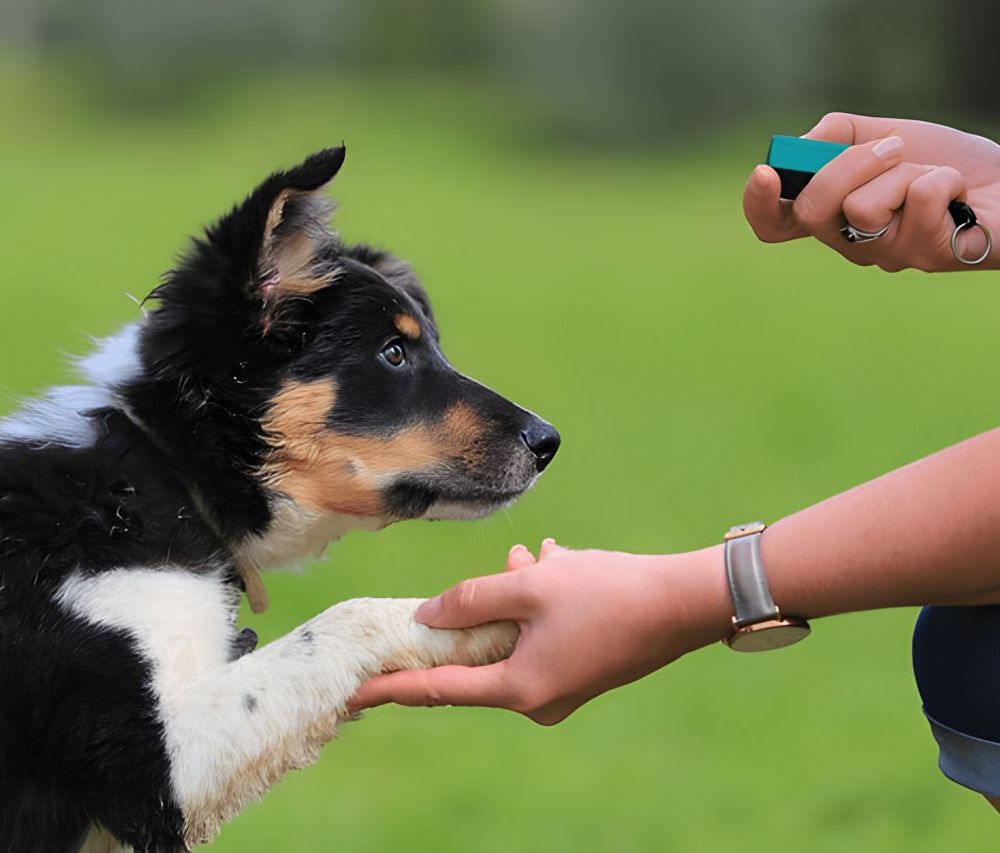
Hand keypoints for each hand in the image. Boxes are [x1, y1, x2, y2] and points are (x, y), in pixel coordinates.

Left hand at [349, 539, 730, 724]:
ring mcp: (563, 687)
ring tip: (530, 558)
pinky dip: (538, 603)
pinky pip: (541, 636)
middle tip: (469, 584)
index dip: (392, 688)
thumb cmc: (608, 592)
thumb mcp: (531, 586)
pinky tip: (553, 564)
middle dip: (471, 614)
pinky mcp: (582, 669)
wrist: (685, 603)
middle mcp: (539, 698)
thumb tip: (426, 615)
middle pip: (478, 658)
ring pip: (513, 637)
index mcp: (519, 687)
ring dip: (512, 597)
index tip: (353, 691)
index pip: (437, 689)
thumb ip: (471, 599)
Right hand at [743, 112, 999, 270]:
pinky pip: (919, 200)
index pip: (774, 224)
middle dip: (848, 165)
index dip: (759, 205)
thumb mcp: (885, 134)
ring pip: (863, 208)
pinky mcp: (928, 256)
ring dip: (907, 171)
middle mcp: (850, 243)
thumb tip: (800, 148)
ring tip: (932, 175)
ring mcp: (887, 255)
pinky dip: (945, 178)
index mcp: (832, 216)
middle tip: (891, 149)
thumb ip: (837, 136)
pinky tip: (958, 193)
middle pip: (811, 212)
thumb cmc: (944, 162)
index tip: (766, 173)